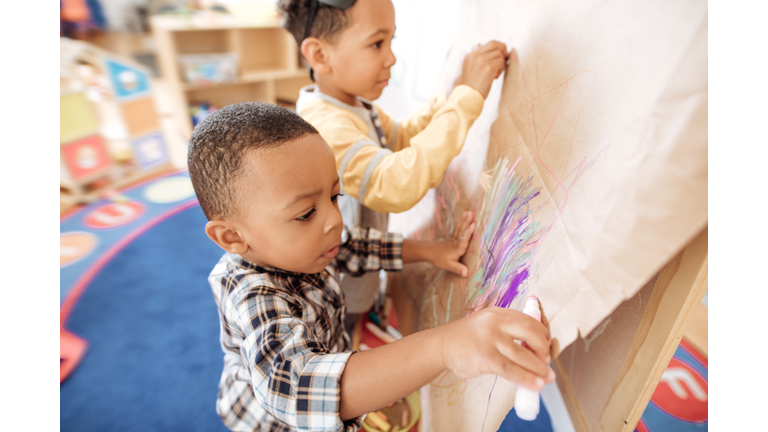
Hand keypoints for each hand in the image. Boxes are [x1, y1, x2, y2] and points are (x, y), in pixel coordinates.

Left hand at [432, 211, 475, 276]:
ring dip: (464, 219)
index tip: (473, 225)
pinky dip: (461, 222)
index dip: (468, 233)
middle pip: (462, 231)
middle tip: (472, 213)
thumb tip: (467, 273)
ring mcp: (453, 238)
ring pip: (459, 227)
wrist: (429, 252)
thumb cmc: (439, 259)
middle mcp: (456, 242)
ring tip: (469, 212)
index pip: (464, 240)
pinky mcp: (452, 236)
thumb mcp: (448, 265)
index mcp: (457, 249)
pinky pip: (457, 228)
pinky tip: (464, 216)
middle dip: (467, 222)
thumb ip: (457, 269)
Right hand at [439, 307, 554, 390]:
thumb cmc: (467, 339)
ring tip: (548, 378)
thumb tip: (536, 350)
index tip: (547, 346)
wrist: (441, 345)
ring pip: (523, 355)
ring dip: (539, 368)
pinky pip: (511, 370)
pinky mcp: (485, 357)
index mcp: (498, 313)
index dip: (543, 334)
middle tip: (547, 361)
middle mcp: (495, 322)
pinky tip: (535, 385)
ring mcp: (490, 339)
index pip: (529, 320)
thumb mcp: (487, 325)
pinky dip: (526, 379)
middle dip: (544, 349)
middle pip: (531, 333)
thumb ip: (507, 330)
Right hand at [454, 40, 508, 98]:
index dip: (500, 46)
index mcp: (470, 55)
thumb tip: (497, 52)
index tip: (504, 53)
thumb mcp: (472, 69)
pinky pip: (501, 63)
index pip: (490, 43)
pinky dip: (500, 70)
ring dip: (501, 64)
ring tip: (495, 74)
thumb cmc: (471, 87)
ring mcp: (482, 60)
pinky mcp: (489, 67)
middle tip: (505, 61)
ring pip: (500, 55)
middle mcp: (475, 55)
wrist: (466, 97)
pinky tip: (494, 77)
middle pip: (496, 45)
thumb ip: (480, 60)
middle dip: (504, 52)